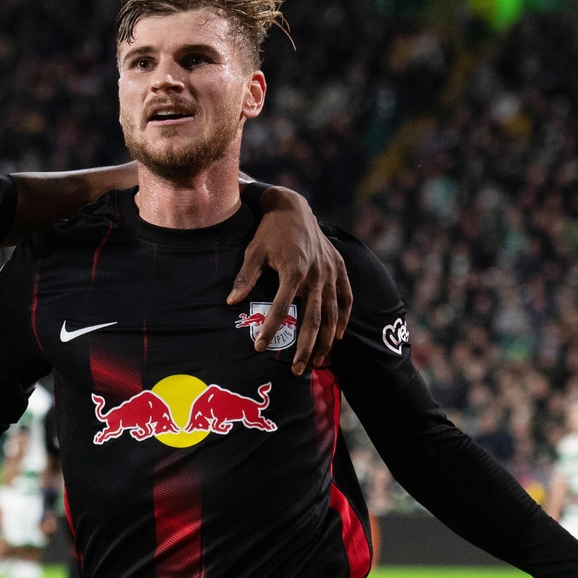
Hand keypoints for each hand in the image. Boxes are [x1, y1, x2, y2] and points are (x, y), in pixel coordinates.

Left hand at [230, 189, 352, 372]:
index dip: (270, 329)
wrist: (293, 207)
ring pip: (332, 314)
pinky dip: (343, 318)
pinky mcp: (339, 268)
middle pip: (313, 319)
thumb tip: (231, 301)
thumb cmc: (269, 232)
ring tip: (317, 363)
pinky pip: (346, 298)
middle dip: (305, 348)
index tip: (260, 347)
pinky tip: (337, 337)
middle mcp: (316, 274)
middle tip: (296, 370)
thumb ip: (245, 278)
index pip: (281, 308)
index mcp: (294, 271)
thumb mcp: (253, 252)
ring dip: (325, 341)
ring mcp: (330, 272)